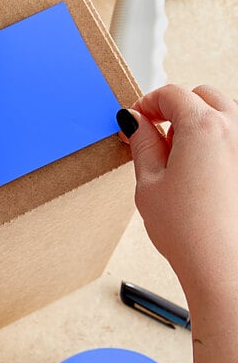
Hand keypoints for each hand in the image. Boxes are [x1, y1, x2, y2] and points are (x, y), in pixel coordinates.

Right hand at [117, 84, 237, 299]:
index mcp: (204, 127)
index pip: (170, 94)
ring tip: (178, 158)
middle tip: (154, 136)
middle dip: (174, 109)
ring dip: (197, 124)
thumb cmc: (189, 232)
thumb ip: (142, 142)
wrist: (224, 268)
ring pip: (223, 114)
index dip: (146, 104)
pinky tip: (201, 171)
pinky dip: (217, 142)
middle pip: (201, 96)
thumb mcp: (148, 182)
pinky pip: (234, 138)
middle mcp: (236, 129)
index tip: (135, 120)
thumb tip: (134, 121)